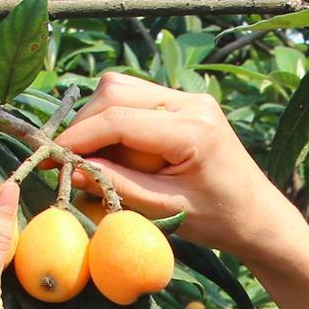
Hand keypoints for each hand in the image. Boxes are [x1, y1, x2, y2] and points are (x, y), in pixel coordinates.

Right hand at [52, 72, 308, 266]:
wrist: (257, 214)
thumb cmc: (218, 221)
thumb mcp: (167, 211)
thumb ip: (119, 187)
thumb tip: (71, 170)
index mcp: (193, 130)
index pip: (120, 120)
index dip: (79, 138)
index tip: (51, 159)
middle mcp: (192, 102)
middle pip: (116, 91)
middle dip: (84, 125)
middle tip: (66, 160)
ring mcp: (189, 97)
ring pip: (121, 87)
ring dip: (97, 119)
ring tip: (90, 157)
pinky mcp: (184, 101)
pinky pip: (135, 96)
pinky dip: (114, 119)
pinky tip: (113, 150)